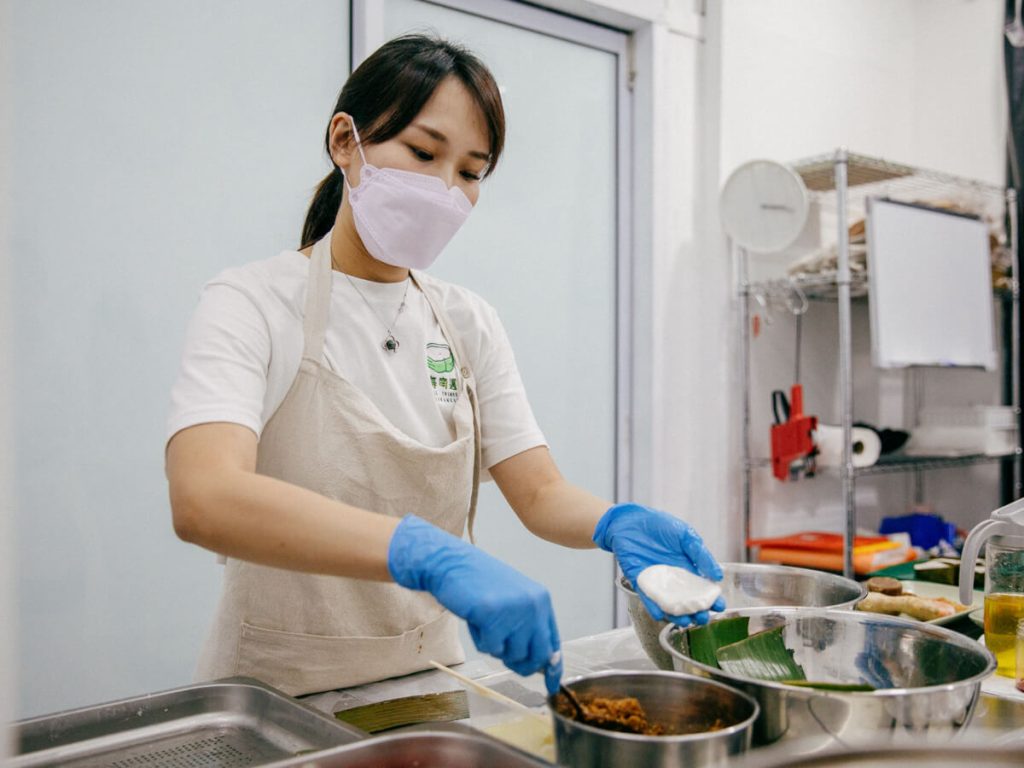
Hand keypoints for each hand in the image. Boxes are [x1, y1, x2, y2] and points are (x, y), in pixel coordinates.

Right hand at [388, 515, 561, 693]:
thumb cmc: (479, 583)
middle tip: (503, 654)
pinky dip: (480, 639)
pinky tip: (476, 618)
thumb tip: (539, 660)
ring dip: (496, 646)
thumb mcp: (513, 600)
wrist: (452, 563)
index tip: (551, 686)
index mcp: (541, 600)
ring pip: (512, 654)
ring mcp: (515, 611)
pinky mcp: (494, 616)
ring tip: (485, 622)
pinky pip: (491, 647)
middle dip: (521, 664)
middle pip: (537, 656)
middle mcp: (534, 605)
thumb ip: (527, 625)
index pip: (553, 642)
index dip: (553, 668)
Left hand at [594, 503, 724, 625]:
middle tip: (702, 617)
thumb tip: (718, 575)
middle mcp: (674, 580)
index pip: (703, 589)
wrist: (630, 520)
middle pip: (688, 602)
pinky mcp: (640, 582)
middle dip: (696, 612)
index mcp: (688, 569)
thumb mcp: (685, 536)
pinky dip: (653, 607)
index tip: (720, 606)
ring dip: (677, 615)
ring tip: (685, 621)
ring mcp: (658, 583)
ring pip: (669, 605)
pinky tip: (660, 614)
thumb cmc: (659, 525)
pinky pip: (648, 598)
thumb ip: (700, 554)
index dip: (712, 599)